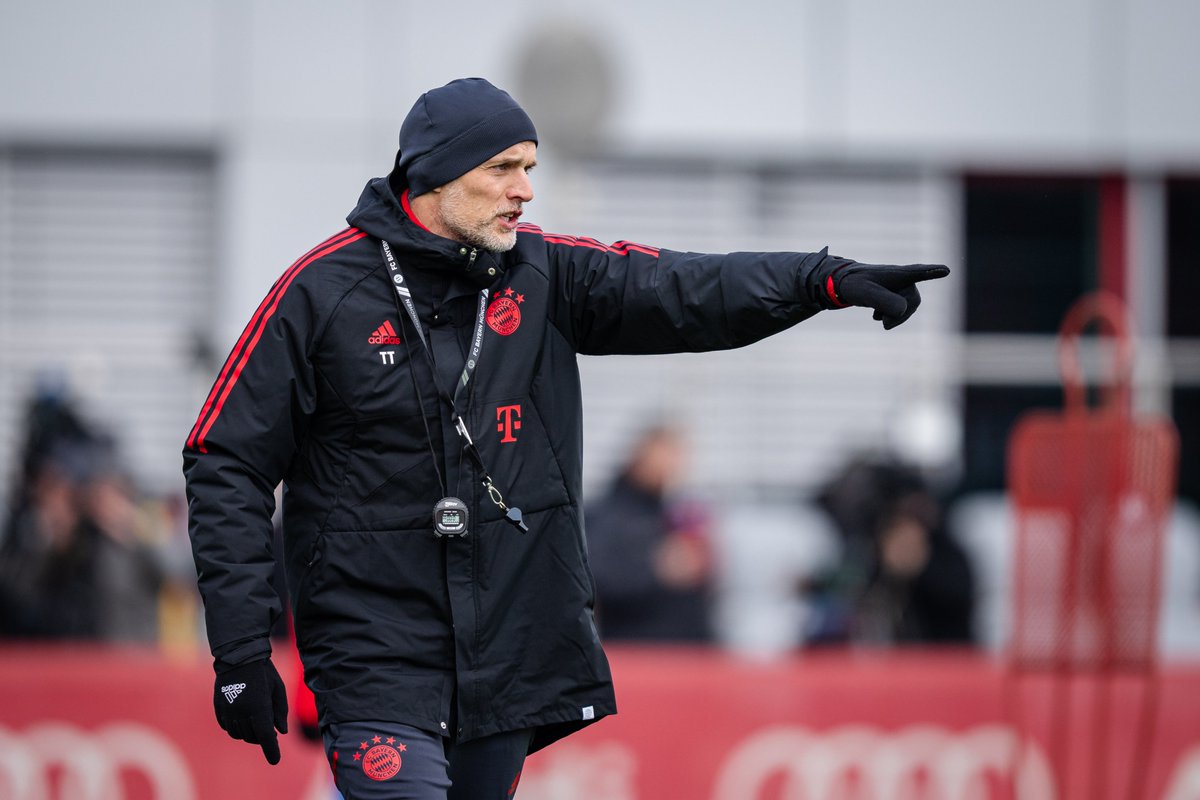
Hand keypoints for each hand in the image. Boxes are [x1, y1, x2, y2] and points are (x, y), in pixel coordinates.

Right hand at [213, 658, 288, 763]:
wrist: (239, 656)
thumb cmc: (264, 672)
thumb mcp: (277, 689)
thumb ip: (280, 712)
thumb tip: (280, 732)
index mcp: (259, 707)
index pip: (266, 736)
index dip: (271, 750)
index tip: (275, 760)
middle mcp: (242, 712)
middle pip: (252, 737)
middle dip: (262, 738)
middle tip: (270, 733)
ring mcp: (228, 710)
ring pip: (239, 734)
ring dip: (249, 734)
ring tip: (256, 724)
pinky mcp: (219, 707)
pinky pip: (227, 726)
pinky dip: (236, 728)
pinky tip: (243, 720)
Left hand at [829, 262, 949, 328]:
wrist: (840, 282)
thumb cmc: (852, 284)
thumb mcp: (864, 293)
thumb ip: (883, 301)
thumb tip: (903, 309)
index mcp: (896, 273)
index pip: (917, 272)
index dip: (931, 272)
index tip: (946, 270)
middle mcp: (901, 277)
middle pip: (913, 301)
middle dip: (900, 315)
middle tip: (883, 324)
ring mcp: (899, 285)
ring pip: (907, 307)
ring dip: (894, 316)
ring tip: (877, 318)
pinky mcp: (894, 292)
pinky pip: (901, 309)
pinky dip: (890, 316)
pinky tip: (876, 315)